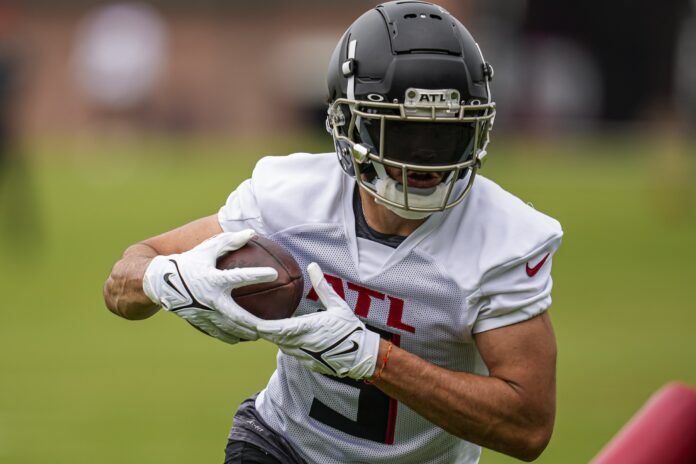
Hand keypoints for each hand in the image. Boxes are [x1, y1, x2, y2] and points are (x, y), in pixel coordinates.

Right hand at [142, 230, 277, 342]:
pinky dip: (232, 336)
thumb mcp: (206, 249)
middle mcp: (210, 299)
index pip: (238, 277)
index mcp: (213, 279)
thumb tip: (251, 233)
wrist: (160, 283)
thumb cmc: (188, 262)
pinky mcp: (200, 322)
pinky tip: (242, 337)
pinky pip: (219, 333)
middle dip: (258, 324)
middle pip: (239, 316)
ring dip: (247, 333)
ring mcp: (205, 314)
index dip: (256, 275)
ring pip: (231, 329)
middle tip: (274, 327)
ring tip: (262, 334)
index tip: (274, 273)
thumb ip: (229, 242)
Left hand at [257, 263, 379, 378]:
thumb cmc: (350, 329)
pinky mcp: (306, 362)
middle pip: (274, 338)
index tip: (250, 320)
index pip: (278, 329)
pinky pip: (290, 351)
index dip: (261, 326)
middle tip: (247, 320)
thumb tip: (312, 266)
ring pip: (281, 345)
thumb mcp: (337, 305)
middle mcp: (302, 344)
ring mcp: (303, 355)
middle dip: (260, 330)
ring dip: (272, 336)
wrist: (361, 356)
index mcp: (308, 329)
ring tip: (259, 325)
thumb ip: (322, 286)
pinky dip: (284, 343)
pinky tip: (280, 335)